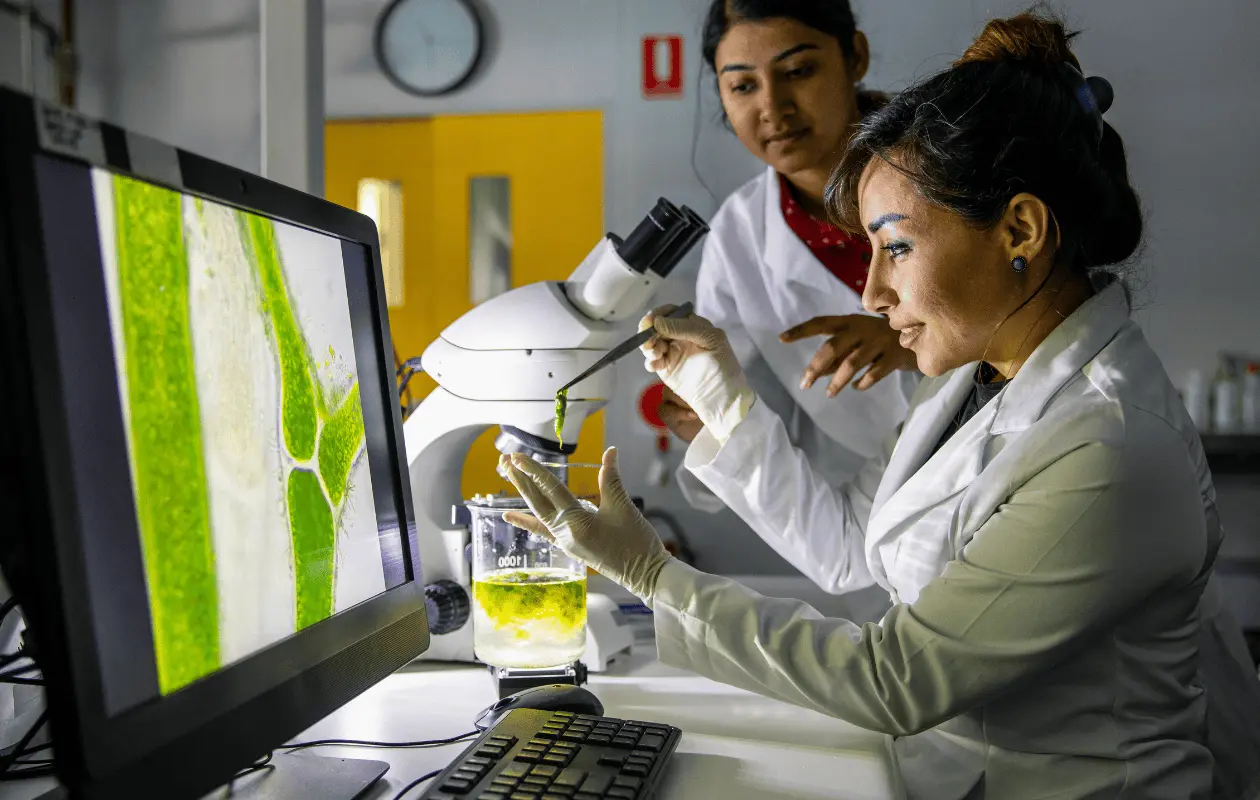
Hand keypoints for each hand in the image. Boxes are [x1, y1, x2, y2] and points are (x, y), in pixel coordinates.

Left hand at [500, 448, 670, 600]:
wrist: (645, 575)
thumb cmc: (637, 542)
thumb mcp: (624, 507)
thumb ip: (611, 479)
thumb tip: (610, 452)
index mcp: (577, 522)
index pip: (551, 490)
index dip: (534, 470)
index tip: (517, 457)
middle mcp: (565, 533)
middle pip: (537, 502)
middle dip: (521, 481)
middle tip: (505, 461)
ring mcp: (566, 542)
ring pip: (538, 514)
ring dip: (524, 495)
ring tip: (508, 478)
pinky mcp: (570, 546)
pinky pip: (544, 531)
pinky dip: (528, 522)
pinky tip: (511, 516)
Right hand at [639, 305, 755, 444]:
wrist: (724, 400)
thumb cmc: (724, 368)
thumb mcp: (710, 341)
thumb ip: (685, 328)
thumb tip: (657, 321)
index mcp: (694, 325)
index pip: (672, 312)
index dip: (659, 314)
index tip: (650, 322)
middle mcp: (681, 336)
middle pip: (657, 326)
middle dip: (649, 331)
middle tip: (648, 341)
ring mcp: (673, 352)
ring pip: (652, 343)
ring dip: (648, 346)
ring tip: (655, 354)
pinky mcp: (667, 369)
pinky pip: (653, 361)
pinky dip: (650, 361)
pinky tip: (655, 366)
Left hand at [780, 314, 917, 397]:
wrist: (922, 335)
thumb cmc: (880, 339)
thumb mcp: (858, 340)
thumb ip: (838, 353)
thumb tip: (818, 371)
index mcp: (850, 321)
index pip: (821, 323)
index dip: (801, 330)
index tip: (782, 339)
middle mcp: (863, 329)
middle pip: (833, 347)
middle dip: (816, 367)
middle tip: (805, 384)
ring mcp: (879, 342)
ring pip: (852, 363)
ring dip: (837, 381)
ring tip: (828, 394)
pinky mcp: (894, 356)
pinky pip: (874, 373)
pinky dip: (863, 383)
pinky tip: (857, 387)